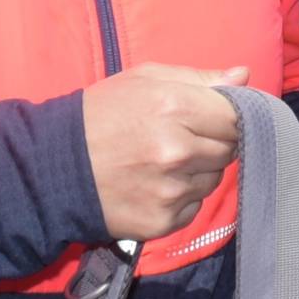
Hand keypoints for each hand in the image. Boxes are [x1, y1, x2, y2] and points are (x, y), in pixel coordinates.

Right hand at [80, 65, 243, 241]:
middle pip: (230, 149)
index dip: (227, 116)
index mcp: (176, 106)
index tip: (212, 117)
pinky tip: (155, 184)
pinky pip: (194, 207)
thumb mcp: (144, 79)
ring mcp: (172, 190)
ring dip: (199, 171)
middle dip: (212, 142)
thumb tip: (244, 76)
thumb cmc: (102, 114)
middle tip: (182, 137)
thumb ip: (199, 77)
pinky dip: (182, 197)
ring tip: (164, 161)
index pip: (237, 117)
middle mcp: (178, 150)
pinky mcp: (163, 221)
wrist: (54, 167)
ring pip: (214, 179)